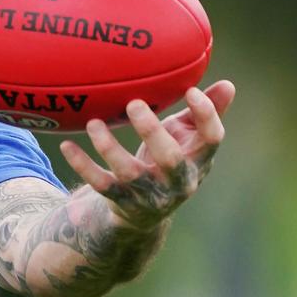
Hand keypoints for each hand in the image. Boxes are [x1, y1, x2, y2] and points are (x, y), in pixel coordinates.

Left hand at [59, 80, 235, 230]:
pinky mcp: (122, 201)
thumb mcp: (186, 139)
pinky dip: (82, 164)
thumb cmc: (167, 159)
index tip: (190, 90)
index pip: (212, 140)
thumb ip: (204, 113)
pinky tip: (67, 144)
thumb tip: (229, 84)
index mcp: (198, 161)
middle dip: (152, 132)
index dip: (205, 116)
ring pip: (130, 173)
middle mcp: (177, 181)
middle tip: (134, 103)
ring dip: (109, 146)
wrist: (144, 212)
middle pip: (170, 159)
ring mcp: (149, 194)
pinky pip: (100, 184)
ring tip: (94, 122)